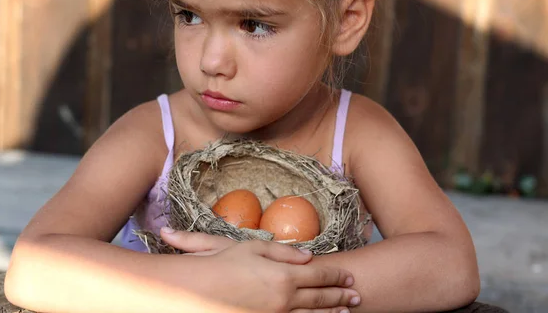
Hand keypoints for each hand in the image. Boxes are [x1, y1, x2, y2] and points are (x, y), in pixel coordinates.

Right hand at [161, 229, 360, 312]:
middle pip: (319, 297)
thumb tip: (308, 256)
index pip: (318, 276)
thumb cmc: (224, 265)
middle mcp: (284, 299)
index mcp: (283, 276)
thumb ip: (283, 251)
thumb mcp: (253, 247)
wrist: (197, 290)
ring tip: (347, 312)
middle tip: (356, 296)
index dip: (335, 276)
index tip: (349, 276)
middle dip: (340, 296)